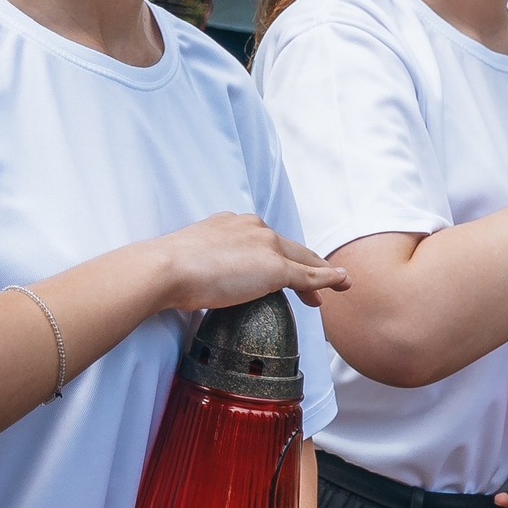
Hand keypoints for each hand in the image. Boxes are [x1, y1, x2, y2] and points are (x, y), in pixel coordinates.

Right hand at [132, 212, 349, 314]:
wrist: (167, 269)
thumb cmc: (168, 269)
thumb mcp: (188, 259)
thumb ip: (201, 264)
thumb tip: (194, 283)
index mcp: (231, 223)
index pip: (264, 240)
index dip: (279, 255)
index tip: (284, 271)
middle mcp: (252, 226)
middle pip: (289, 246)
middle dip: (307, 262)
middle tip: (320, 280)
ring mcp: (265, 245)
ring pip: (303, 259)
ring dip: (323, 271)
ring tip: (340, 283)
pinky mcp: (275, 267)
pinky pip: (309, 275)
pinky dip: (328, 278)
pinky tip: (341, 282)